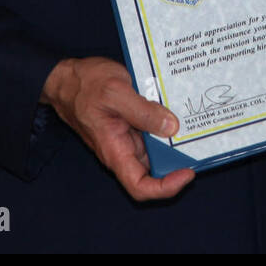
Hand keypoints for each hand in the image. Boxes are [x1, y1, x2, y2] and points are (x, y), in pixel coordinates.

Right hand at [40, 57, 194, 199]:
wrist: (66, 78)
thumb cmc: (84, 85)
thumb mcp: (116, 92)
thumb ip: (143, 111)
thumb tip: (171, 127)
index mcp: (115, 151)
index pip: (140, 186)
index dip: (166, 187)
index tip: (187, 173)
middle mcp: (122, 149)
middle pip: (153, 171)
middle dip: (177, 162)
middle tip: (199, 144)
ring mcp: (126, 137)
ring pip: (155, 150)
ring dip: (173, 142)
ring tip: (194, 125)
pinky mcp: (130, 124)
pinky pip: (151, 132)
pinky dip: (165, 125)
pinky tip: (177, 110)